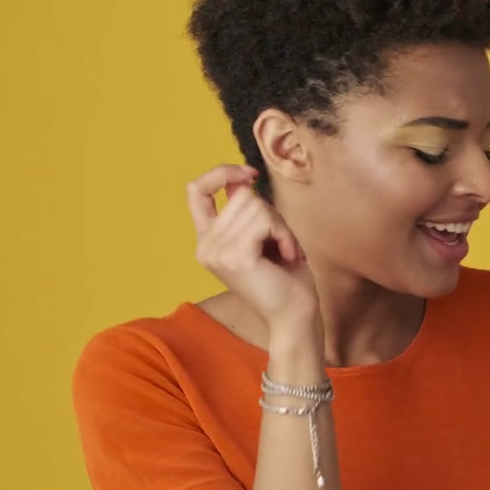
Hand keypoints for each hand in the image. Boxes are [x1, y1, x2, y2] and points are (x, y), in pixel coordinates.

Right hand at [187, 165, 317, 330]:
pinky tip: (289, 255)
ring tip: (286, 252)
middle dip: (272, 214)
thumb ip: (248, 210)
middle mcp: (205, 246)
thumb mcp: (262, 236)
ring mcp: (217, 251)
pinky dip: (284, 234)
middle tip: (283, 243)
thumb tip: (243, 178)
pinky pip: (265, 221)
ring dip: (281, 227)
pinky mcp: (235, 256)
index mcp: (207, 240)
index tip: (248, 175)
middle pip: (241, 196)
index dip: (220, 173)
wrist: (294, 316)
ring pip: (256, 206)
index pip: (195, 190)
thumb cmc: (284, 278)